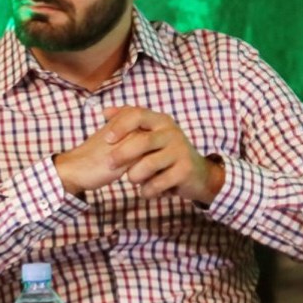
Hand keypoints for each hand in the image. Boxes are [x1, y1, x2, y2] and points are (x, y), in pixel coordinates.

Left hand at [53, 106, 222, 203]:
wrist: (198, 175)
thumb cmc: (166, 154)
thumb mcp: (150, 135)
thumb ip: (129, 123)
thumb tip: (104, 111)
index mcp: (160, 120)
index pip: (137, 114)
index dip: (119, 125)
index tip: (106, 139)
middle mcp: (172, 132)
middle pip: (142, 141)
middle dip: (122, 154)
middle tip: (110, 164)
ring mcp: (180, 151)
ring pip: (148, 165)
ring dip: (135, 176)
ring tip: (133, 179)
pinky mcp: (185, 170)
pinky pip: (157, 183)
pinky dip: (147, 190)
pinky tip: (147, 190)